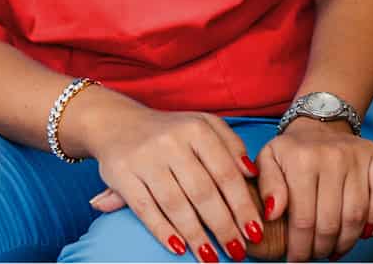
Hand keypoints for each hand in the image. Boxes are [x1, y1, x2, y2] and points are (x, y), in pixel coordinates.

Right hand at [82, 100, 264, 262]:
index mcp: (197, 128)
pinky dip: (163, 231)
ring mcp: (145, 159)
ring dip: (196, 236)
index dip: (242, 205)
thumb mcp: (204, 124)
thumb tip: (251, 173)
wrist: (118, 122)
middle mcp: (171, 142)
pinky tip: (179, 248)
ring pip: (176, 204)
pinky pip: (146, 209)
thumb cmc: (171, 130)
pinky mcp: (121, 175)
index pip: (226, 172)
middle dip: (223, 226)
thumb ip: (231, 145)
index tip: (254, 230)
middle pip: (203, 192)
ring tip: (211, 258)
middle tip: (237, 251)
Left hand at [256, 118, 372, 261]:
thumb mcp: (267, 162)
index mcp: (301, 159)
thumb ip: (267, 187)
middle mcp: (332, 155)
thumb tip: (273, 212)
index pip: (303, 220)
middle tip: (315, 255)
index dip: (300, 248)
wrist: (318, 125)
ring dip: (346, 241)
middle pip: (330, 222)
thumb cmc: (291, 152)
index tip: (295, 260)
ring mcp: (357, 155)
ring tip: (334, 249)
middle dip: (321, 248)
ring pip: (356, 215)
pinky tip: (363, 233)